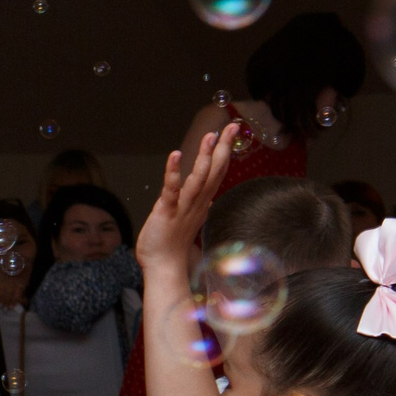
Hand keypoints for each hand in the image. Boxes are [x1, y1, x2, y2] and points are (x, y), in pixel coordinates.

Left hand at [135, 126, 239, 271]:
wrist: (164, 269)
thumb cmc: (172, 247)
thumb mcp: (190, 221)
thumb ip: (200, 208)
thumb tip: (211, 201)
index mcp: (201, 204)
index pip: (217, 173)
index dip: (225, 152)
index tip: (231, 132)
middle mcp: (196, 204)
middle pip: (214, 172)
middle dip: (223, 148)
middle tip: (231, 126)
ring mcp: (183, 208)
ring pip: (199, 179)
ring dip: (205, 157)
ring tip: (210, 136)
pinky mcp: (166, 212)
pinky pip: (172, 190)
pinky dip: (174, 172)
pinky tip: (176, 156)